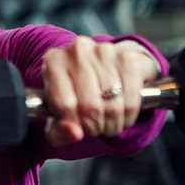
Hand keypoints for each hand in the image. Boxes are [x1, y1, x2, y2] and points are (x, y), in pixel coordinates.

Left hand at [41, 37, 160, 145]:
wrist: (101, 71)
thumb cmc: (74, 95)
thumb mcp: (57, 115)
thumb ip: (59, 131)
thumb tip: (75, 134)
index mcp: (53, 62)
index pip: (65, 104)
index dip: (75, 124)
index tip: (78, 129)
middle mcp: (77, 51)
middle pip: (90, 105)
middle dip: (95, 126)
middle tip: (95, 129)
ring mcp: (104, 51)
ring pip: (113, 103)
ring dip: (113, 123)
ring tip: (108, 123)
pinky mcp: (128, 57)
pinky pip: (132, 97)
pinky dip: (129, 113)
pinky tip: (123, 113)